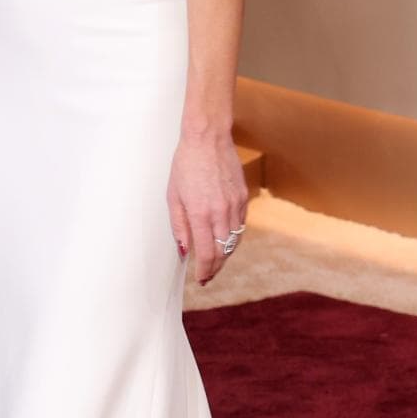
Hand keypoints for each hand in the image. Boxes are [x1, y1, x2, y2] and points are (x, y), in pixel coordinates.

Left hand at [167, 130, 246, 286]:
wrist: (208, 138)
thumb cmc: (185, 164)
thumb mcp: (173, 196)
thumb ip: (179, 225)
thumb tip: (184, 250)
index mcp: (201, 213)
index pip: (206, 254)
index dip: (204, 271)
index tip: (200, 279)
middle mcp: (221, 212)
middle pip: (223, 252)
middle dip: (215, 268)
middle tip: (207, 276)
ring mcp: (235, 205)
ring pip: (234, 241)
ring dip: (225, 255)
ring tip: (214, 262)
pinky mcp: (243, 197)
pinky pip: (240, 225)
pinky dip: (233, 237)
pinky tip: (224, 240)